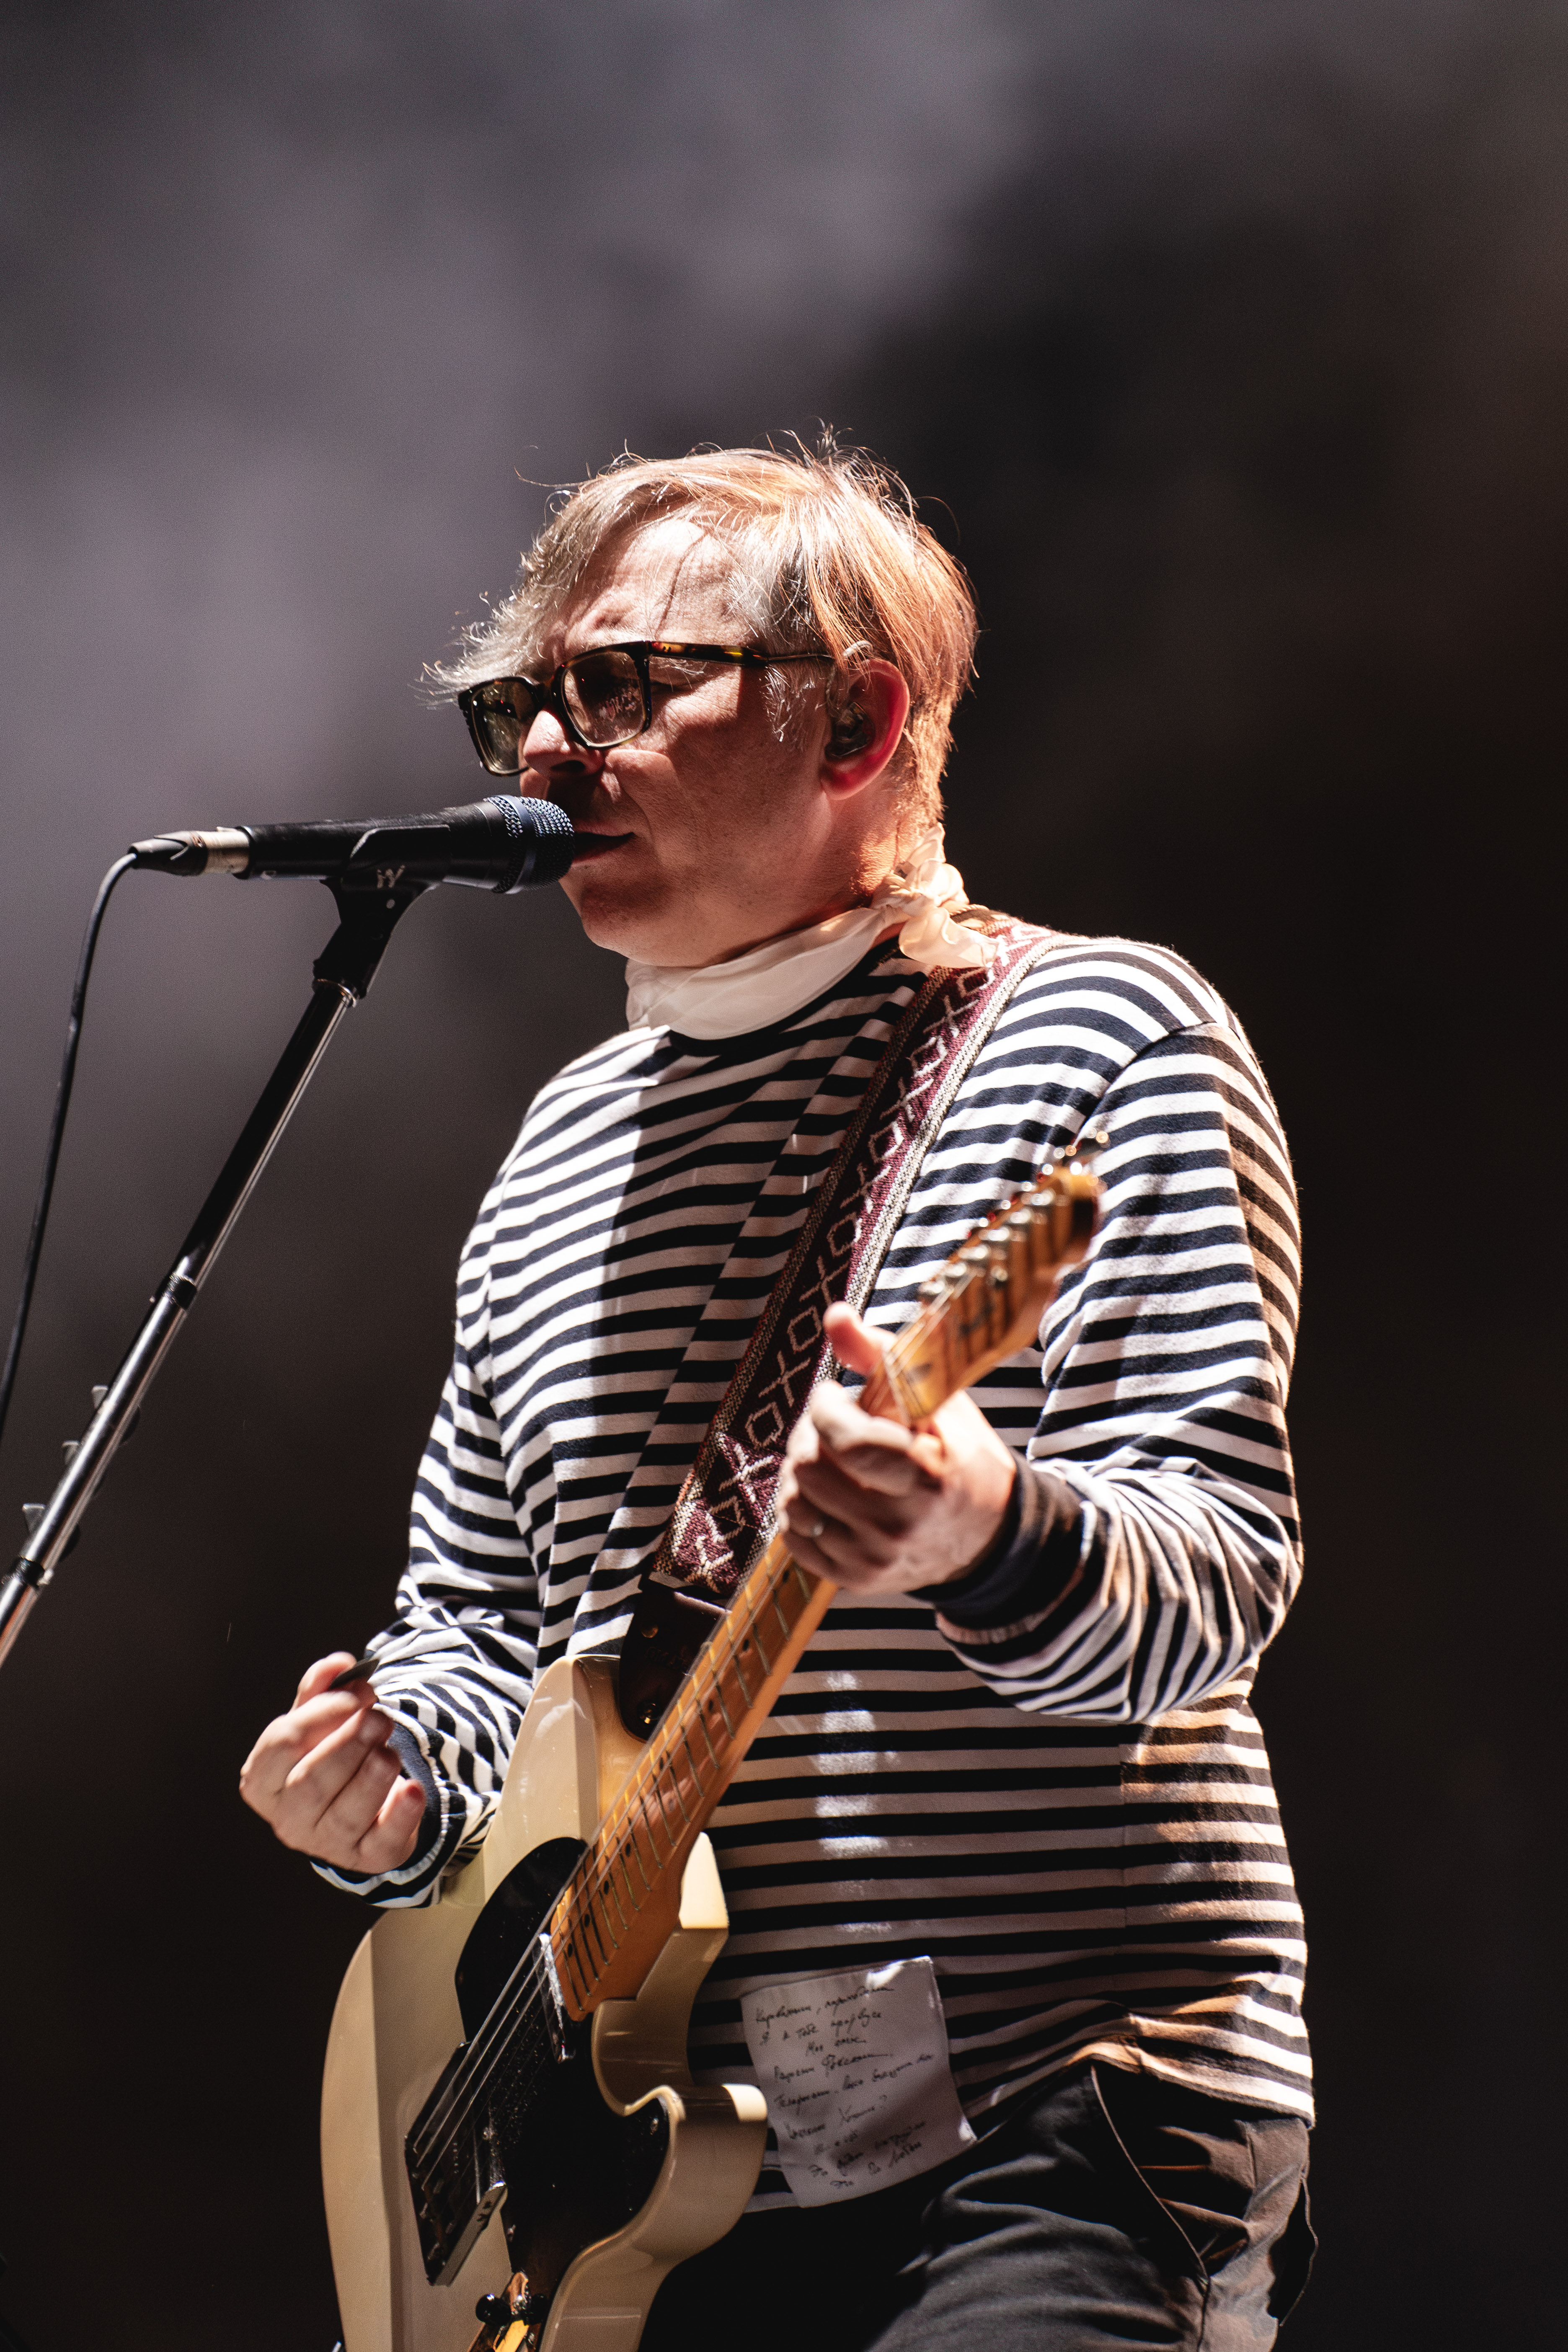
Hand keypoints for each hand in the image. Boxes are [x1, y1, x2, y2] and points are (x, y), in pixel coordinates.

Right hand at [239, 1653, 427, 1872]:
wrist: (360, 1805)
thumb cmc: (330, 1756)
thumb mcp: (317, 1722)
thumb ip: (322, 1691)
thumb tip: (340, 1664)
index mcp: (263, 1781)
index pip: (281, 1744)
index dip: (320, 1713)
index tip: (355, 1694)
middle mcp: (288, 1818)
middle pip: (312, 1781)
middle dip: (350, 1742)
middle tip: (380, 1717)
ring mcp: (325, 1844)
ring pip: (345, 1813)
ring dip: (374, 1774)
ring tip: (392, 1748)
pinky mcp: (366, 1858)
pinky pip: (382, 1841)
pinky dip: (401, 1815)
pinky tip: (413, 1790)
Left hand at [777, 1302, 1017, 1594]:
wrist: (985, 1535)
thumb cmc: (958, 1454)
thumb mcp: (937, 1399)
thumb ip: (882, 1354)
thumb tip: (834, 1315)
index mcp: (926, 1478)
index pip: (847, 1443)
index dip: (825, 1409)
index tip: (833, 1395)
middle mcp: (898, 1525)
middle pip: (810, 1469)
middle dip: (810, 1435)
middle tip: (830, 1425)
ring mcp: (874, 1558)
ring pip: (795, 1503)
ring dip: (800, 1470)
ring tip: (828, 1457)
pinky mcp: (854, 1579)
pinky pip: (795, 1538)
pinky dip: (801, 1508)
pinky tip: (827, 1491)